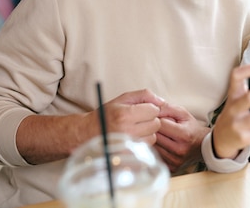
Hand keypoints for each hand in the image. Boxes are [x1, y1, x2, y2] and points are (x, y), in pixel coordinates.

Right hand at [17, 89, 164, 164]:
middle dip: (150, 120)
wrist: (87, 133)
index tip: (141, 110)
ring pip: (153, 136)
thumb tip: (162, 101)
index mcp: (124, 114)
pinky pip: (146, 147)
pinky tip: (133, 138)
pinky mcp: (127, 154)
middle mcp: (126, 130)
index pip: (153, 110)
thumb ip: (144, 95)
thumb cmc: (107, 114)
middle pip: (155, 124)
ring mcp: (127, 145)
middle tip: (138, 120)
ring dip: (148, 132)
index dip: (150, 108)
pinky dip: (143, 142)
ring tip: (134, 129)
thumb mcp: (122, 98)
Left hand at [154, 103, 209, 173]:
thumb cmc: (191, 128)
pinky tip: (161, 145)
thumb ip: (167, 108)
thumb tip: (152, 107)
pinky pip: (156, 157)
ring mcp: (175, 161)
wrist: (203, 146)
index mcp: (184, 135)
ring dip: (152, 140)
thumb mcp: (183, 113)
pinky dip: (155, 150)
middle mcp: (179, 150)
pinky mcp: (172, 168)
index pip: (160, 124)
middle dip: (152, 129)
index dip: (156, 118)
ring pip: (153, 147)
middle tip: (154, 125)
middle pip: (155, 137)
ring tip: (158, 135)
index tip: (156, 117)